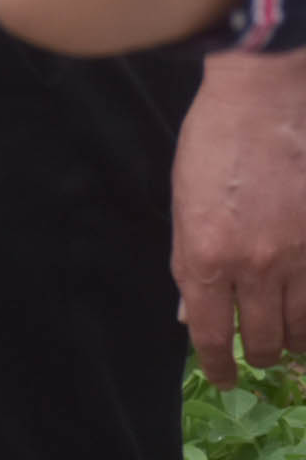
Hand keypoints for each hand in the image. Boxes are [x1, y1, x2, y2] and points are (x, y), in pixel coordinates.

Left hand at [178, 52, 305, 382]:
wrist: (264, 100)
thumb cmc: (213, 143)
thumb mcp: (183, 203)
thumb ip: (190, 260)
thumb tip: (192, 309)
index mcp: (207, 255)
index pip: (210, 332)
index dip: (215, 363)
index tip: (221, 377)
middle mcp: (256, 265)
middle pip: (264, 338)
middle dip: (258, 354)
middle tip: (256, 356)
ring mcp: (300, 256)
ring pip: (303, 325)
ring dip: (294, 340)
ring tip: (288, 340)